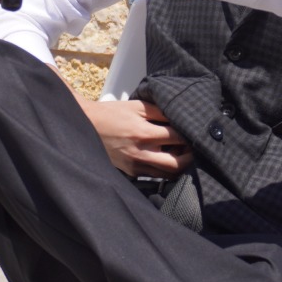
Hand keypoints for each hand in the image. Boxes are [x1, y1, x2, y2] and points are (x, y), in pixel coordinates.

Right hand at [78, 97, 192, 177]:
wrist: (87, 125)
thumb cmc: (113, 113)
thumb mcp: (137, 106)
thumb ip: (160, 112)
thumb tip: (181, 117)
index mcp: (143, 133)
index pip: (177, 137)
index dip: (189, 134)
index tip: (193, 130)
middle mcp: (141, 153)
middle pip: (177, 164)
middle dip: (190, 157)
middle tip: (193, 148)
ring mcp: (135, 166)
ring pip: (167, 174)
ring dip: (178, 165)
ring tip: (179, 153)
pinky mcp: (131, 172)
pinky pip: (155, 175)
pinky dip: (164, 169)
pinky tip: (164, 157)